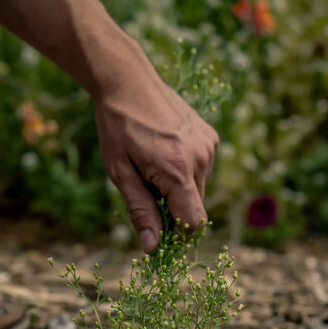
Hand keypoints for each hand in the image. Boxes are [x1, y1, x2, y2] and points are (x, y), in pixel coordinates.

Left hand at [95, 79, 218, 251]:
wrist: (128, 81)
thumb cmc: (118, 128)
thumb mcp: (120, 173)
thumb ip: (140, 211)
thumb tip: (152, 247)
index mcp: (178, 171)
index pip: (193, 222)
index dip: (178, 237)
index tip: (160, 236)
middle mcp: (201, 159)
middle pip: (195, 207)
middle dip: (173, 210)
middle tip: (145, 191)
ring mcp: (209, 145)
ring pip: (198, 188)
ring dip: (178, 190)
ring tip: (152, 166)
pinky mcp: (210, 136)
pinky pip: (202, 168)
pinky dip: (185, 171)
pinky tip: (164, 153)